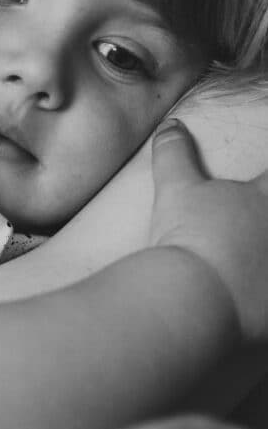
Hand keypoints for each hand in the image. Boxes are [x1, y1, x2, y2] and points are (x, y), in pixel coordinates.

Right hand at [150, 119, 267, 344]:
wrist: (193, 296)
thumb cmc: (189, 238)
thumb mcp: (176, 190)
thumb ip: (174, 154)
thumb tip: (170, 126)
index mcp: (266, 199)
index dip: (266, 184)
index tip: (261, 190)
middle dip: (264, 219)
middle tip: (254, 227)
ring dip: (263, 258)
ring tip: (255, 263)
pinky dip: (262, 301)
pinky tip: (252, 300)